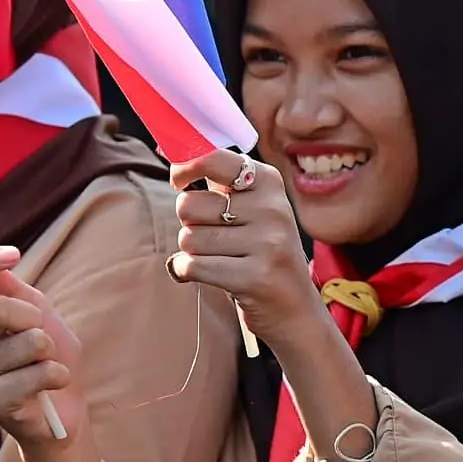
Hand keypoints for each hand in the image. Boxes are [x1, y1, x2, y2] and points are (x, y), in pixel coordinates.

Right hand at [0, 245, 86, 445]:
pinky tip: (50, 384)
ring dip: (49, 351)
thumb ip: (18, 291)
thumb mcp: (39, 313)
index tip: (13, 255)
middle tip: (42, 335)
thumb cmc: (48, 355)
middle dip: (34, 318)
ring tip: (43, 363)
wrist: (63, 406)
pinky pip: (37, 374)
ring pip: (27, 343)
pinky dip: (57, 374)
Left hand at [167, 154, 320, 335]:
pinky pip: (192, 266)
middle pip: (189, 205)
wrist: (295, 309)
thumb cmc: (261, 252)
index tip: (179, 180)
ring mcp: (267, 243)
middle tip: (213, 236)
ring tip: (220, 259)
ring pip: (189, 238)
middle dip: (189, 223)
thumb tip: (167, 151)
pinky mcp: (255, 277)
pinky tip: (210, 275)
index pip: (213, 159)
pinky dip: (188, 272)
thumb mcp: (253, 208)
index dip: (185, 167)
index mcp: (269, 182)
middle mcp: (272, 208)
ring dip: (192, 252)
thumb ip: (216, 180)